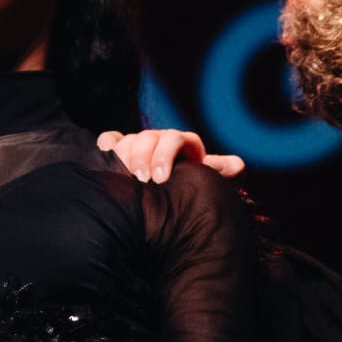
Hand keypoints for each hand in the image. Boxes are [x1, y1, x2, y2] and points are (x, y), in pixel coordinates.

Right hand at [95, 128, 244, 182]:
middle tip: (141, 181)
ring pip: (128, 139)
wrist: (173, 203)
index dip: (166, 156)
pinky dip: (107, 146)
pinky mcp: (120, 150)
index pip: (176, 140)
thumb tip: (237, 165)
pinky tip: (104, 158)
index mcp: (182, 144)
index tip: (161, 179)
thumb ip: (220, 173)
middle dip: (142, 158)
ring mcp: (139, 144)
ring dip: (124, 156)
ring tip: (123, 176)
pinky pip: (110, 139)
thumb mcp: (205, 183)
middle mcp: (160, 140)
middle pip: (148, 138)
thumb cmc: (190, 192)